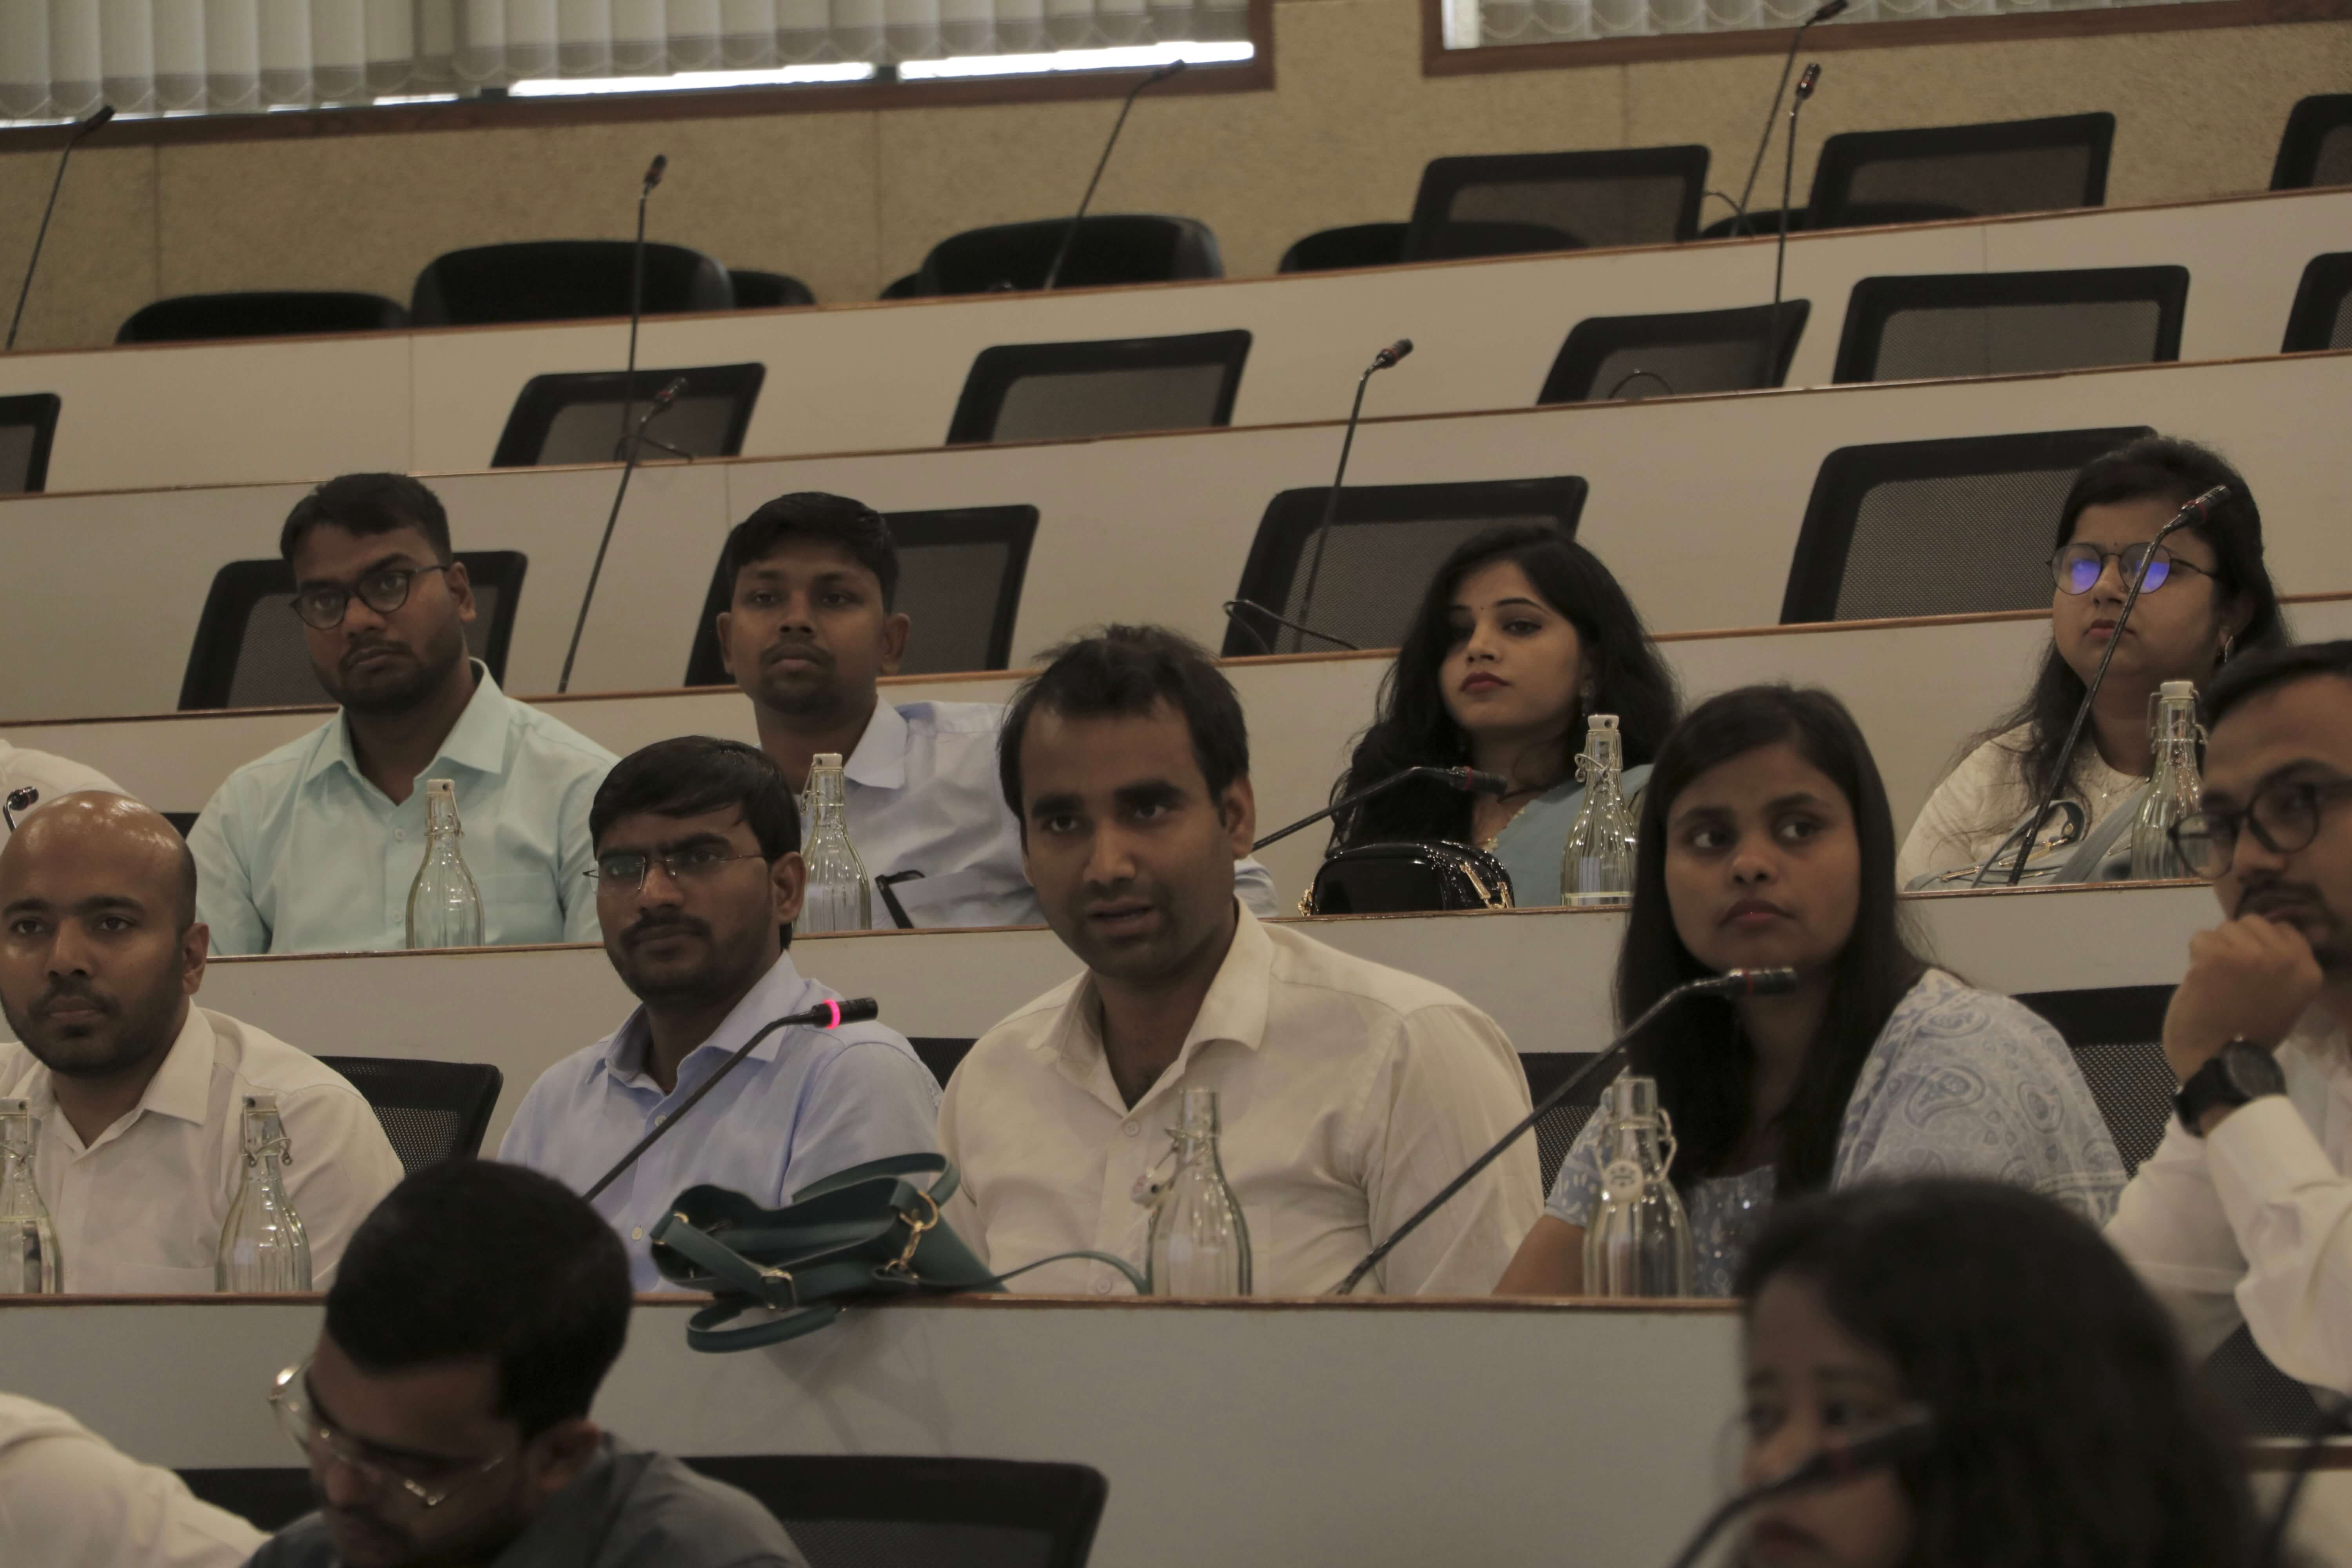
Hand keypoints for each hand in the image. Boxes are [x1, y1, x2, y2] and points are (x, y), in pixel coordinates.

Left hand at [2162, 915, 2323, 1083]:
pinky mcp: (2216, 957)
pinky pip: (2200, 937)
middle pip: (2252, 923)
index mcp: (2307, 970)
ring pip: (2224, 928)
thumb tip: (2267, 933)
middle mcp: (2284, 958)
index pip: (2283, 929)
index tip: (2250, 966)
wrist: (2220, 1062)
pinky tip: (2202, 983)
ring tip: (2218, 982)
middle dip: (2236, 944)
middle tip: (2231, 977)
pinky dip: (2195, 957)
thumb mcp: (2283, 998)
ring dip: (2215, 950)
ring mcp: (2250, 955)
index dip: (2260, 943)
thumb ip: (2281, 967)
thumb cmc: (2249, 1035)